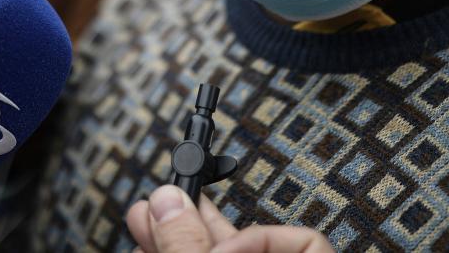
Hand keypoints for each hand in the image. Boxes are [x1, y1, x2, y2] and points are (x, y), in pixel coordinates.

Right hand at [126, 185, 333, 252]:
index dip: (260, 236)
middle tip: (156, 206)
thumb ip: (189, 250)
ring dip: (175, 241)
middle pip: (246, 248)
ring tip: (142, 226)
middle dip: (195, 225)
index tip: (220, 241)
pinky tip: (146, 251)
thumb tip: (167, 201)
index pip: (306, 243)